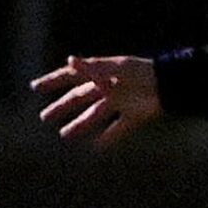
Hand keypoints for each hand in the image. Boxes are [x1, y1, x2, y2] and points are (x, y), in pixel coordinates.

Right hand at [31, 54, 158, 147]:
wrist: (171, 85)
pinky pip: (118, 129)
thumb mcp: (115, 70)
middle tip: (45, 117)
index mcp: (102, 72)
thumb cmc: (142, 73)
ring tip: (64, 135)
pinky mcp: (134, 116)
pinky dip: (107, 138)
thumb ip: (92, 68)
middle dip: (63, 106)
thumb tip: (70, 59)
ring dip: (80, 124)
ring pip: (95, 114)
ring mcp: (121, 102)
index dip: (54, 80)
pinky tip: (96, 147)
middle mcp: (109, 87)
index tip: (36, 87)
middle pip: (81, 97)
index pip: (72, 75)